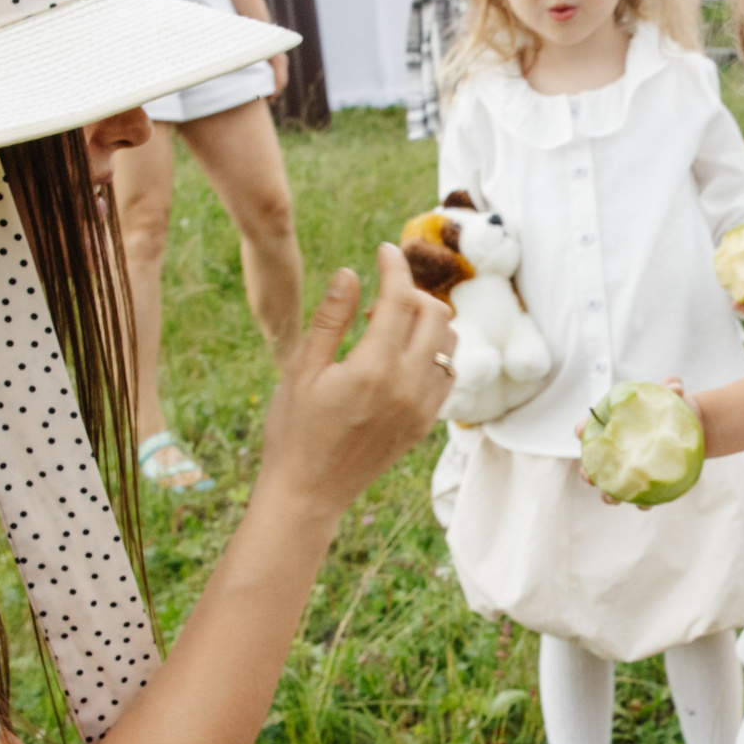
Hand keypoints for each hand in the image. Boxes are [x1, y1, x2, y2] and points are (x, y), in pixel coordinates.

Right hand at [258, 246, 455, 519]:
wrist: (309, 492)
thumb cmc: (294, 429)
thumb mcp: (302, 369)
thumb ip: (331, 318)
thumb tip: (351, 272)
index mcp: (373, 367)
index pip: (400, 298)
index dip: (394, 266)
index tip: (383, 251)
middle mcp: (407, 385)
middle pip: (436, 314)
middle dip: (412, 293)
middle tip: (380, 296)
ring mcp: (421, 407)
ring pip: (449, 344)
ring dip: (427, 323)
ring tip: (387, 329)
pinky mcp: (424, 424)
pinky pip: (447, 375)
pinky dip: (433, 354)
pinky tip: (401, 357)